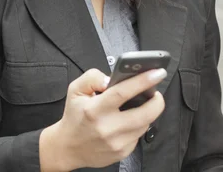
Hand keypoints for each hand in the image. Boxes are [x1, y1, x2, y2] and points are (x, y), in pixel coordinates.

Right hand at [40, 68, 165, 170]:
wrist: (69, 147)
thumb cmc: (74, 116)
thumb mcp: (75, 90)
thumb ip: (92, 78)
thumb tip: (112, 78)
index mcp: (94, 109)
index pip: (122, 92)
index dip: (142, 81)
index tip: (157, 73)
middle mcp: (107, 127)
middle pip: (145, 113)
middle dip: (157, 101)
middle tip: (155, 93)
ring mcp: (117, 142)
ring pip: (144, 124)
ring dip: (147, 113)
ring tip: (140, 106)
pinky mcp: (123, 152)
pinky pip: (138, 136)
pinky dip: (137, 126)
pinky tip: (127, 122)